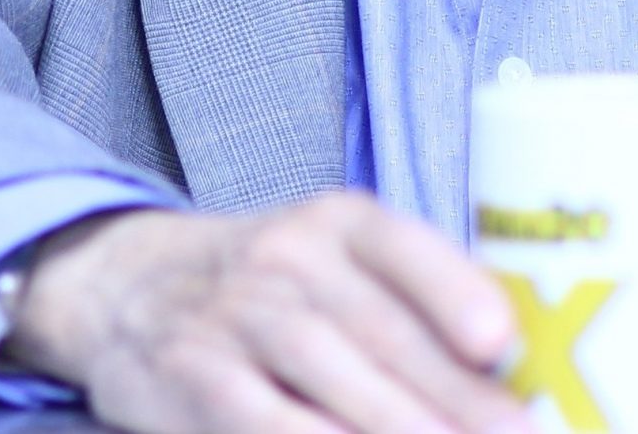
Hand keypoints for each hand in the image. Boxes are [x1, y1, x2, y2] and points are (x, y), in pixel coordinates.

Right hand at [7, 194, 531, 433]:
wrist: (126, 284)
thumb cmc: (270, 284)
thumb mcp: (334, 259)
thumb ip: (412, 299)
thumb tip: (510, 373)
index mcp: (339, 223)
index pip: (402, 246)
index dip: (454, 290)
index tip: (502, 339)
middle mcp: (286, 258)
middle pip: (377, 329)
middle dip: (453, 394)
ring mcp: (234, 318)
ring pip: (325, 375)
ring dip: (396, 424)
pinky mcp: (193, 379)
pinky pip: (261, 422)